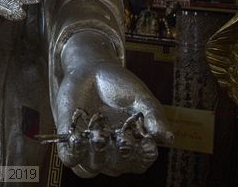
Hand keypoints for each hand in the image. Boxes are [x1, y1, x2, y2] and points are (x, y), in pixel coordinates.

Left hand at [54, 35, 171, 176]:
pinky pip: (69, 158)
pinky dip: (73, 152)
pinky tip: (77, 137)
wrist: (91, 69)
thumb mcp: (140, 97)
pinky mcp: (68, 141)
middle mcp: (111, 153)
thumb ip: (153, 116)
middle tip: (120, 136)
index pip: (140, 163)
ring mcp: (89, 149)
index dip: (143, 156)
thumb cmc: (119, 85)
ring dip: (95, 154)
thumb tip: (169, 138)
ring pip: (91, 168)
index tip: (146, 141)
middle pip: (115, 168)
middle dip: (118, 154)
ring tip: (99, 135)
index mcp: (133, 147)